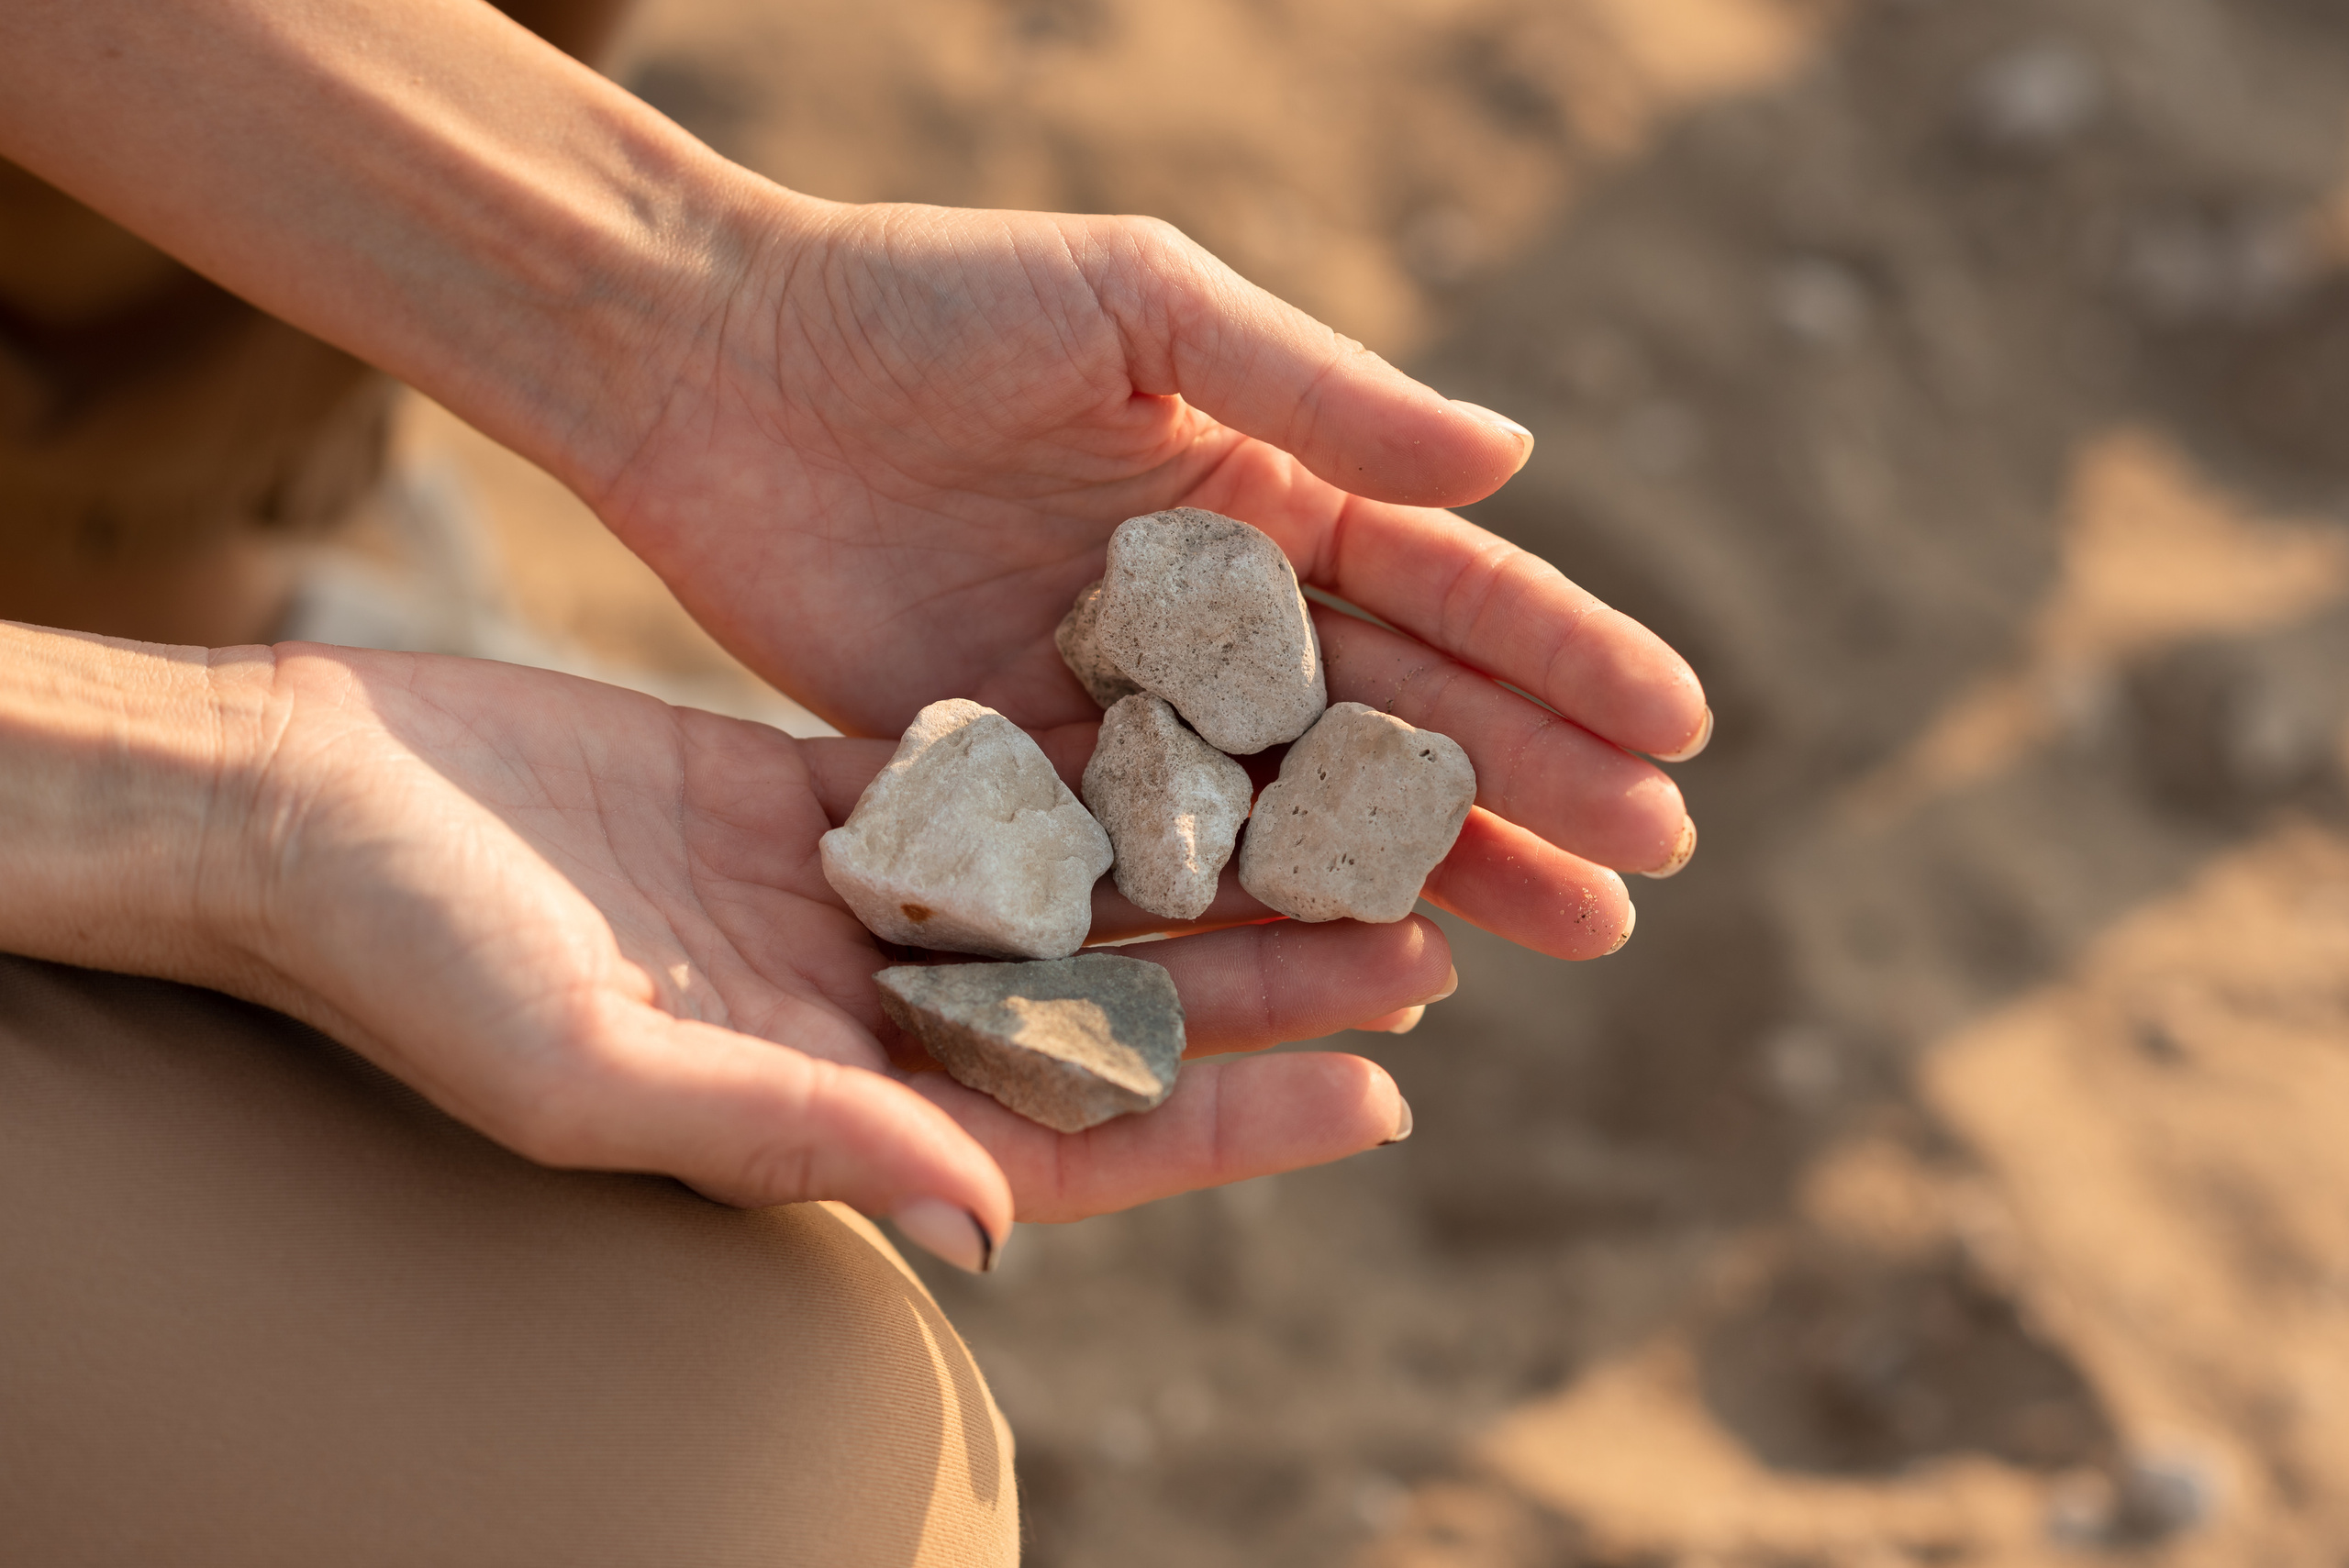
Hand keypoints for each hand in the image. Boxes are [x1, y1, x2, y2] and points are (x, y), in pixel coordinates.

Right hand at [196, 643, 1443, 1264]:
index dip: (1227, 1122)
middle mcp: (857, 1016)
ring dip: (1200, 866)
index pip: (1074, 1141)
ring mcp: (839, 904)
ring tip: (1350, 829)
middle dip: (1258, 982)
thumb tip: (996, 1225)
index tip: (1379, 1090)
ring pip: (1069, 890)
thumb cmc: (416, 963)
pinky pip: (985, 780)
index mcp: (827, 1113)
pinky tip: (1201, 716)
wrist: (298, 805)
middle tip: (1422, 942)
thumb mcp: (604, 1071)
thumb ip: (802, 1137)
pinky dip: (1090, 759)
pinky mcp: (808, 794)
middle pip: (1107, 1011)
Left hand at [593, 201, 1708, 958]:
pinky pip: (1168, 859)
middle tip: (1649, 872)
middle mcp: (1214, 613)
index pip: (1442, 584)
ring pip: (1309, 806)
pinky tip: (1373, 955)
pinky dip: (1268, 910)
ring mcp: (1126, 708)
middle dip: (1533, 786)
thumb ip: (1314, 390)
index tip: (1677, 731)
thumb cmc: (922, 303)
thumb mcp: (1137, 305)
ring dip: (1441, 869)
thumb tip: (1512, 458)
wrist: (714, 373)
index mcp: (1260, 487)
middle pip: (1402, 716)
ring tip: (1570, 933)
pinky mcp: (1026, 782)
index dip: (1563, 656)